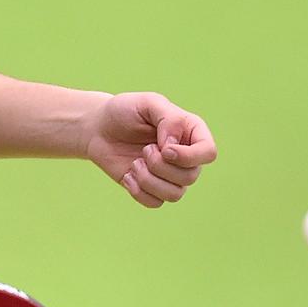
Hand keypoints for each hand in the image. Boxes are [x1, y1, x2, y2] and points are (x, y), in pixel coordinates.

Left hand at [83, 92, 217, 207]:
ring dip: (149, 180)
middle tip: (144, 149)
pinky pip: (155, 203)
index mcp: (191, 133)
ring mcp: (169, 175)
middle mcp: (185, 157)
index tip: (164, 148)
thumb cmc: (125, 111)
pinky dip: (138, 191)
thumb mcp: (148, 103)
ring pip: (175, 195)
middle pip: (190, 177)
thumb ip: (169, 119)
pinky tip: (127, 175)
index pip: (209, 153)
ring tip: (135, 163)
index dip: (188, 156)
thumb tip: (173, 146)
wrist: (99, 129)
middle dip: (161, 166)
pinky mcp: (151, 188)